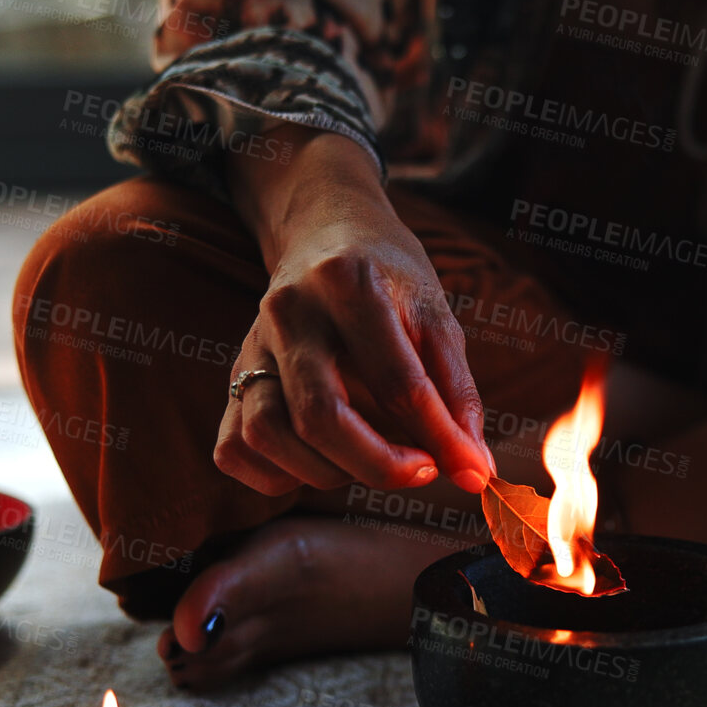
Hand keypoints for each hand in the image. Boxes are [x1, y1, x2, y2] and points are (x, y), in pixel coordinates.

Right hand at [216, 129, 491, 495]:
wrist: (325, 232)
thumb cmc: (389, 279)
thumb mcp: (436, 317)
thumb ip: (458, 394)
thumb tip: (474, 472)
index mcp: (348, 283)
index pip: (395, 381)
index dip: (438, 438)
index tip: (469, 472)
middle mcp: (289, 311)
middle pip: (319, 416)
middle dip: (378, 466)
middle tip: (420, 472)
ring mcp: (250, 343)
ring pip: (266, 434)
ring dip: (326, 473)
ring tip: (368, 461)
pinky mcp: (232, 373)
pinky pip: (235, 447)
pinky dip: (276, 474)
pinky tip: (320, 461)